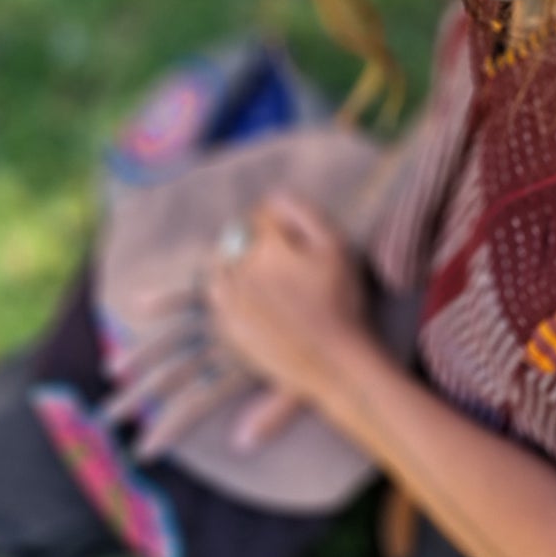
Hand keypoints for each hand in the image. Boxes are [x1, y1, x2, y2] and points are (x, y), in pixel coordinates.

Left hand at [207, 188, 371, 407]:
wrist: (333, 360)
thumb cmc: (340, 299)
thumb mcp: (335, 244)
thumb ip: (303, 211)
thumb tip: (273, 196)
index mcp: (267, 247)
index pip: (259, 215)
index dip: (275, 217)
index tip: (288, 228)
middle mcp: (242, 271)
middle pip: (235, 238)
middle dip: (251, 236)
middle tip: (273, 249)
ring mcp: (232, 302)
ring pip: (218, 266)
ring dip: (231, 260)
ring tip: (254, 268)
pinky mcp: (229, 329)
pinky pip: (216, 298)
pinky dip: (226, 290)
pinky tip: (246, 295)